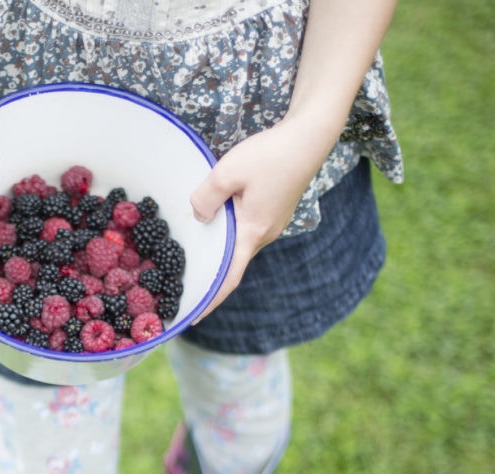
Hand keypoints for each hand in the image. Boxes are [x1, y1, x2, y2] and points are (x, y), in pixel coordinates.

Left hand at [189, 118, 330, 318]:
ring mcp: (273, 222)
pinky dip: (230, 229)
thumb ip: (206, 198)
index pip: (230, 277)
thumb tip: (199, 216)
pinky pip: (247, 226)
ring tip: (195, 248)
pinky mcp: (274, 209)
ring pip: (239, 240)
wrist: (310, 137)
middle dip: (211, 271)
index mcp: (253, 232)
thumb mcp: (227, 172)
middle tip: (184, 280)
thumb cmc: (271, 154)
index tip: (194, 317)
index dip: (211, 299)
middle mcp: (265, 233)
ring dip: (220, 246)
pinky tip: (217, 217)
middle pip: (232, 259)